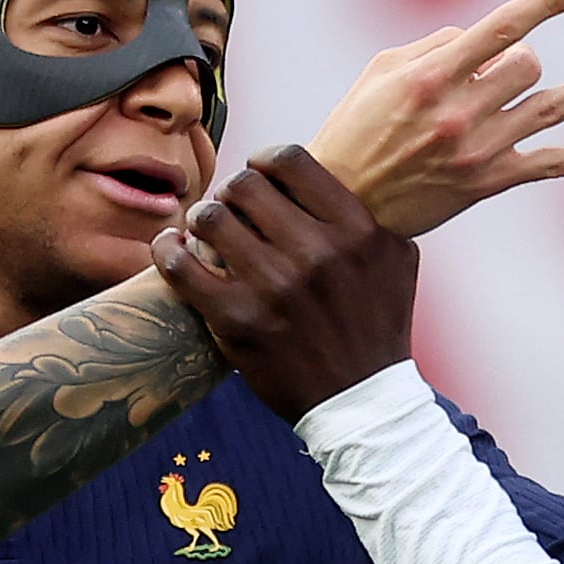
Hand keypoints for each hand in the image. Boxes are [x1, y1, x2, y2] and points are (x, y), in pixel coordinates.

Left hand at [157, 147, 416, 421]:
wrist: (361, 403)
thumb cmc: (378, 326)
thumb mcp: (396, 258)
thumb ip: (370, 212)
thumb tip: (335, 171)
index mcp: (355, 230)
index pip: (290, 160)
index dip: (264, 161)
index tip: (260, 177)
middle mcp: (315, 252)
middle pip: (243, 185)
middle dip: (231, 193)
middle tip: (232, 210)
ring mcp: (274, 287)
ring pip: (209, 218)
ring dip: (201, 219)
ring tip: (205, 231)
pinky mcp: (237, 321)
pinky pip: (180, 264)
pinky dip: (167, 248)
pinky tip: (171, 246)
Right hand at [306, 0, 563, 238]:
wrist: (340, 207)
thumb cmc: (355, 129)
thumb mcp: (381, 72)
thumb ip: (436, 44)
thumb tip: (487, 40)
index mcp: (431, 76)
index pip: (502, 28)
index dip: (547, 2)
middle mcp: (459, 112)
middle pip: (526, 65)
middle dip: (524, 58)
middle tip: (501, 74)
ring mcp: (478, 150)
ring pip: (550, 106)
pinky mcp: (490, 183)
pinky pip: (555, 164)